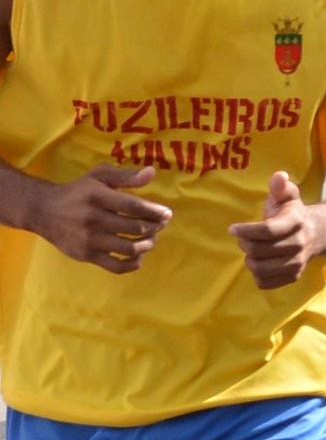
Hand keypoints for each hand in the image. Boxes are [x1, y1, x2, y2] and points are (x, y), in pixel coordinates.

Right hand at [34, 162, 169, 272]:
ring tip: (151, 238)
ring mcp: (89, 239)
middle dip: (155, 227)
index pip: (134, 206)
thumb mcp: (98, 176)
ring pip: (130, 248)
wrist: (43, 211)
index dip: (155, 211)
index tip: (167, 214)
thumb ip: (125, 176)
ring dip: (148, 244)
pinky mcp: (86, 255)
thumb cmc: (77, 192)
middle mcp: (92, 218)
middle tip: (160, 225)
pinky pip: (117, 266)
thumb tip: (151, 173)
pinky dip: (134, 263)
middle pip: (135, 227)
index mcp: (97, 196)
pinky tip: (138, 255)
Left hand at [233, 171, 317, 289]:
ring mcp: (298, 262)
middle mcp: (299, 244)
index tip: (232, 228)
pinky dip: (257, 275)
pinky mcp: (294, 276)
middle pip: (260, 250)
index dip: (246, 231)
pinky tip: (259, 263)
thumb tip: (279, 176)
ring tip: (250, 251)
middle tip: (242, 238)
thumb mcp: (288, 197)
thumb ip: (281, 187)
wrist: (319, 234)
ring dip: (249, 260)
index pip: (267, 231)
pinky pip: (266, 282)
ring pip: (261, 268)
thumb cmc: (293, 214)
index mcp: (296, 222)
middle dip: (245, 244)